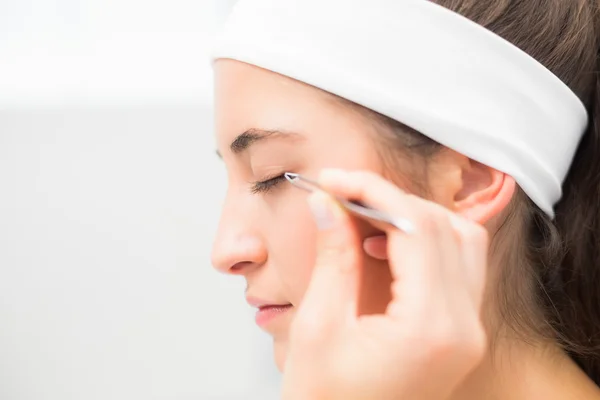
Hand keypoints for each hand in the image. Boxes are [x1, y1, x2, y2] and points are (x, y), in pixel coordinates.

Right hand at [281, 169, 488, 399]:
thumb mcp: (318, 326)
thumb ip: (332, 256)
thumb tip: (327, 201)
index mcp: (430, 328)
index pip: (416, 228)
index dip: (373, 192)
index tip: (334, 179)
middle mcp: (463, 329)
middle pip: (444, 228)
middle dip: (390, 199)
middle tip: (342, 192)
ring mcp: (468, 332)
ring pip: (461, 241)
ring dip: (413, 217)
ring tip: (362, 216)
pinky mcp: (460, 333)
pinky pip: (457, 267)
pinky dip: (424, 242)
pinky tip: (384, 244)